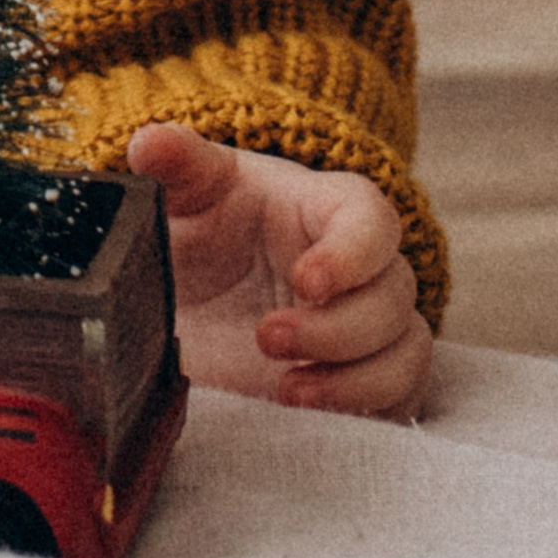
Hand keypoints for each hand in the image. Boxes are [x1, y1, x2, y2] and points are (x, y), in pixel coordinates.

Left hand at [128, 122, 430, 420]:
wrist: (191, 308)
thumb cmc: (201, 233)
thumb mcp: (185, 196)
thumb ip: (177, 165)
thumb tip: (151, 142)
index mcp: (323, 210)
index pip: (371, 218)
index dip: (351, 252)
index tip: (305, 281)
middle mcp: (359, 270)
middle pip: (393, 292)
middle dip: (337, 327)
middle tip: (266, 338)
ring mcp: (368, 331)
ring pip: (406, 350)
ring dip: (356, 379)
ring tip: (288, 392)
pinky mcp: (366, 384)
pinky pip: (400, 401)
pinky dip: (363, 412)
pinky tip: (306, 415)